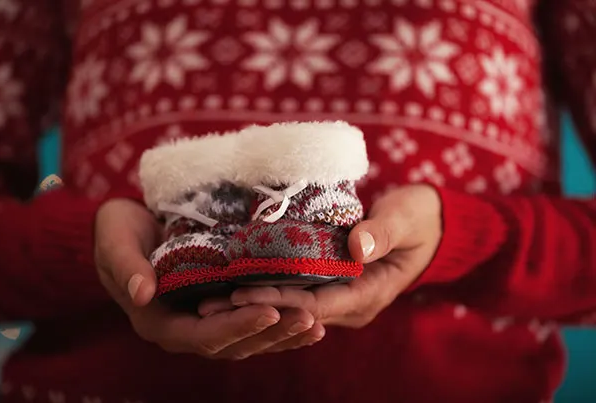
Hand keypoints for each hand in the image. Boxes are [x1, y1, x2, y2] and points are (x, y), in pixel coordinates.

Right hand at [94, 198, 322, 358]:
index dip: (237, 327)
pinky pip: (254, 321)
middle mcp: (187, 328)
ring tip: (317, 323)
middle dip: (272, 333)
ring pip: (250, 338)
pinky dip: (281, 322)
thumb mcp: (115, 241)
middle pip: (235, 343)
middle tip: (309, 319)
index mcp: (161, 322)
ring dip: (284, 333)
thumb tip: (141, 294)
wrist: (131, 225)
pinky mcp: (222, 306)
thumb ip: (125, 266)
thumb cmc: (119, 231)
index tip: (270, 311)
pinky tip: (309, 315)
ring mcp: (207, 320)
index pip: (203, 335)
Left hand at [200, 184, 441, 331]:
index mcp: (371, 294)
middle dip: (256, 308)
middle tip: (210, 304)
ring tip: (211, 298)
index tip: (243, 295)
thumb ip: (384, 231)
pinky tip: (237, 280)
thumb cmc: (420, 218)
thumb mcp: (407, 219)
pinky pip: (297, 289)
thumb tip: (358, 247)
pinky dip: (268, 286)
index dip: (280, 301)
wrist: (427, 223)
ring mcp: (341, 296)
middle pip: (298, 310)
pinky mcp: (332, 283)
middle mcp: (351, 303)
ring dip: (255, 301)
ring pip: (293, 304)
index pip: (318, 304)